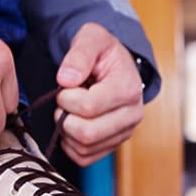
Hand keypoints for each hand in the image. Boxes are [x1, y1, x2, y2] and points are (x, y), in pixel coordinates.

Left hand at [55, 23, 143, 166]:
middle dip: (65, 118)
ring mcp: (124, 133)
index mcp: (128, 88)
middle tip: (63, 103)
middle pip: (87, 133)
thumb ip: (79, 54)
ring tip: (69, 111)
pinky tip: (72, 125)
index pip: (89, 107)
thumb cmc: (102, 52)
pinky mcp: (114, 145)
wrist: (114, 66)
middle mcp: (132, 115)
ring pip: (85, 148)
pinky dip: (70, 146)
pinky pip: (85, 158)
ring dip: (66, 131)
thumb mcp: (91, 38)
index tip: (65, 86)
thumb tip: (66, 80)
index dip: (66, 98)